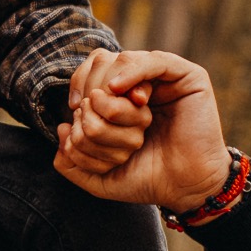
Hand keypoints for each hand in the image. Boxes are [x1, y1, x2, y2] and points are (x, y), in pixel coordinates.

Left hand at [52, 52, 232, 212]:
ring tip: (111, 113)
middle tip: (92, 120)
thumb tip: (62, 127)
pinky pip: (154, 60)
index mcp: (122, 99)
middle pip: (102, 65)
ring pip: (123, 63)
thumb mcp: (99, 175)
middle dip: (91, 97)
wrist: (184, 189)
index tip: (72, 121)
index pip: (90, 73)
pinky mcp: (188, 77)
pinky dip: (132, 72)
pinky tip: (118, 89)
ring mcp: (165, 79)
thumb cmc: (147, 179)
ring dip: (112, 94)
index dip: (76, 88)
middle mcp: (142, 85)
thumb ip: (72, 159)